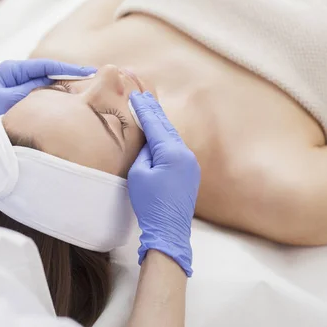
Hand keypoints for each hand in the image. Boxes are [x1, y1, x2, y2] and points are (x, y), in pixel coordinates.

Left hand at [0, 59, 95, 171]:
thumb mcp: (10, 102)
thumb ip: (32, 90)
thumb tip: (56, 84)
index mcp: (12, 70)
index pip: (46, 66)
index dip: (68, 69)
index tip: (88, 72)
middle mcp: (17, 75)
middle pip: (50, 72)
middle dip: (71, 75)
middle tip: (94, 76)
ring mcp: (20, 86)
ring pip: (49, 83)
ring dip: (67, 86)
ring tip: (89, 87)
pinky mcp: (23, 99)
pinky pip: (45, 94)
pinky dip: (59, 96)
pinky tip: (73, 100)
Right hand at [127, 91, 199, 276]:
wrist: (170, 230)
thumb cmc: (150, 203)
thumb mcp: (139, 174)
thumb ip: (144, 153)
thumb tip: (149, 144)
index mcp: (171, 152)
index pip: (155, 125)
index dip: (144, 110)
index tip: (136, 96)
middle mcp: (185, 154)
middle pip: (166, 127)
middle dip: (154, 112)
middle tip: (143, 96)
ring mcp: (191, 163)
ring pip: (172, 137)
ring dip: (161, 124)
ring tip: (150, 110)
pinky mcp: (191, 173)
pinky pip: (177, 149)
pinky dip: (166, 138)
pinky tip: (160, 134)